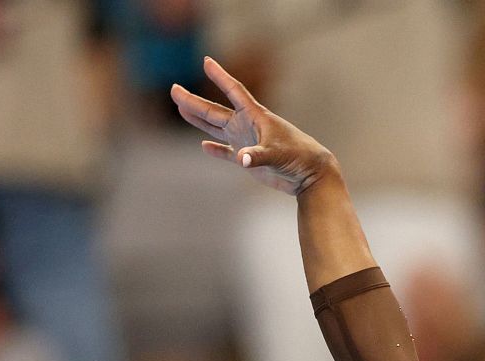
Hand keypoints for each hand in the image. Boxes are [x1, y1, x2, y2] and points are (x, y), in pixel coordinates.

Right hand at [171, 57, 336, 195]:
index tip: (207, 61)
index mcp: (256, 116)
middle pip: (215, 110)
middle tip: (174, 89)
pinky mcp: (249, 160)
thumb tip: (241, 159)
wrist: (310, 176)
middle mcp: (248, 126)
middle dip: (194, 101)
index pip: (234, 91)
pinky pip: (227, 152)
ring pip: (217, 127)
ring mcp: (247, 142)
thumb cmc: (298, 158)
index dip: (220, 76)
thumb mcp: (277, 155)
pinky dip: (216, 150)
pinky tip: (204, 146)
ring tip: (181, 107)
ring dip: (199, 119)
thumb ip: (258, 157)